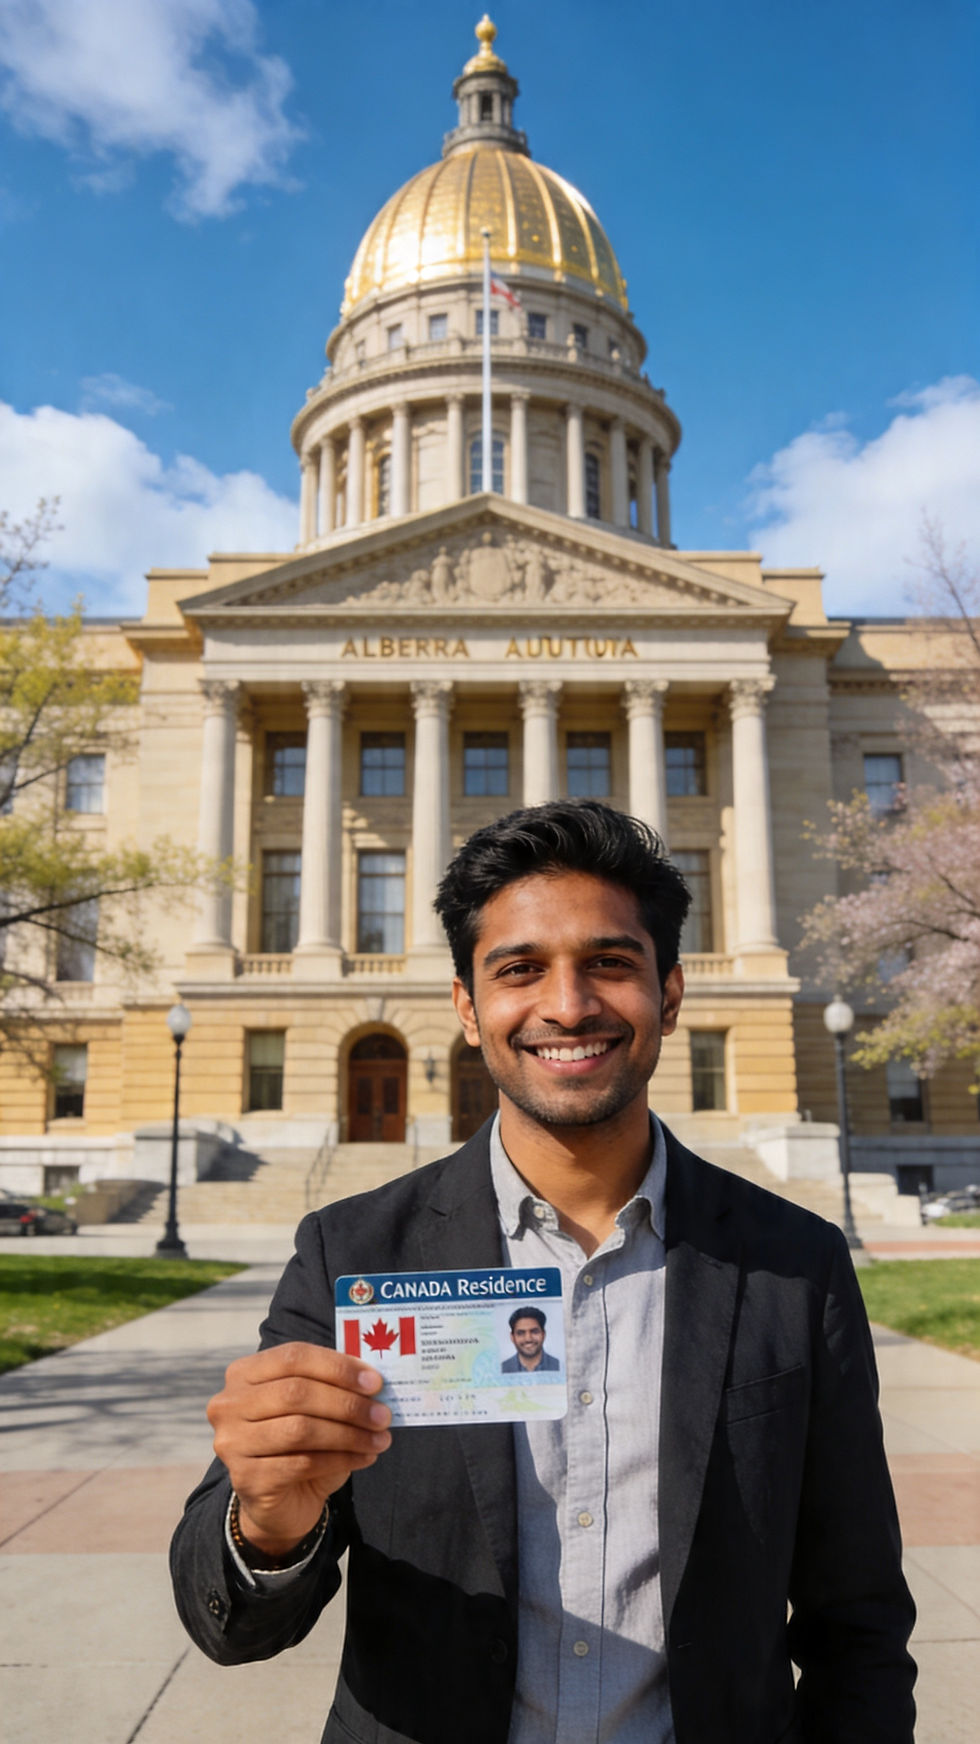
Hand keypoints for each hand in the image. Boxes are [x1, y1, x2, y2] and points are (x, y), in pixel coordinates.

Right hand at [207, 1341, 391, 1554]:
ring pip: (300, 1429)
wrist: (279, 1502)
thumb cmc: (300, 1444)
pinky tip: (365, 1457)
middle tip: (383, 1415)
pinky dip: (341, 1459)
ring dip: (349, 1433)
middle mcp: (229, 1404)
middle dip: (347, 1403)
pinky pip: (302, 1463)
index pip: (293, 1356)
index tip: (375, 1382)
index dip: (337, 1366)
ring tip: (380, 1438)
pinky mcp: (246, 1478)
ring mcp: (232, 1442)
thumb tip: (373, 1378)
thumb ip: (334, 1386)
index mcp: (244, 1373)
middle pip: (296, 1392)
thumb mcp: (315, 1407)